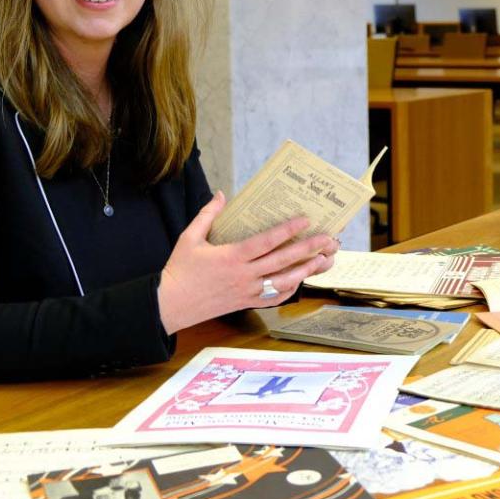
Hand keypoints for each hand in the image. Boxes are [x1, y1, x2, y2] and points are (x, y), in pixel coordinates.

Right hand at [157, 191, 339, 333]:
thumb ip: (207, 214)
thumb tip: (221, 194)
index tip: (305, 220)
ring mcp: (247, 292)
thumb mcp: (190, 237)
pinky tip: (301, 280)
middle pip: (283, 261)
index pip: (267, 241)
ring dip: (307, 270)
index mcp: (232, 256)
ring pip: (284, 281)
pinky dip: (289, 289)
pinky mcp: (246, 303)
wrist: (169, 305)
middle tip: (330, 239)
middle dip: (309, 249)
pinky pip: (273, 298)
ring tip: (325, 260)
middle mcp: (244, 275)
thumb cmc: (179, 270)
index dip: (288, 230)